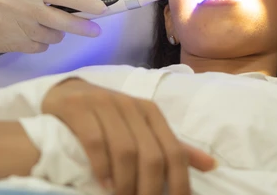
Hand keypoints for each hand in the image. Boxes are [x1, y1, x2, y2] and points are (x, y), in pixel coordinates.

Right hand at [0, 0, 106, 53]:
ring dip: (56, 33)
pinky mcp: (12, 45)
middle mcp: (22, 8)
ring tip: (46, 25)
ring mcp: (17, 28)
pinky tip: (32, 34)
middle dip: (82, 26)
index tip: (101, 8)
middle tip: (95, 30)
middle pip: (60, 21)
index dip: (83, 3)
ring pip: (51, 36)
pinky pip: (39, 47)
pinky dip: (41, 43)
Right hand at [42, 78, 215, 194]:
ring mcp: (104, 104)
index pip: (174, 151)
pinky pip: (95, 141)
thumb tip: (210, 165)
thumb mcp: (142, 126)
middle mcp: (131, 106)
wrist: (66, 92)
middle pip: (152, 155)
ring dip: (126, 183)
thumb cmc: (109, 116)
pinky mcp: (78, 108)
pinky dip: (102, 167)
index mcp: (151, 112)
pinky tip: (104, 184)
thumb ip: (172, 145)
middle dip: (151, 190)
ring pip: (125, 150)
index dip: (179, 184)